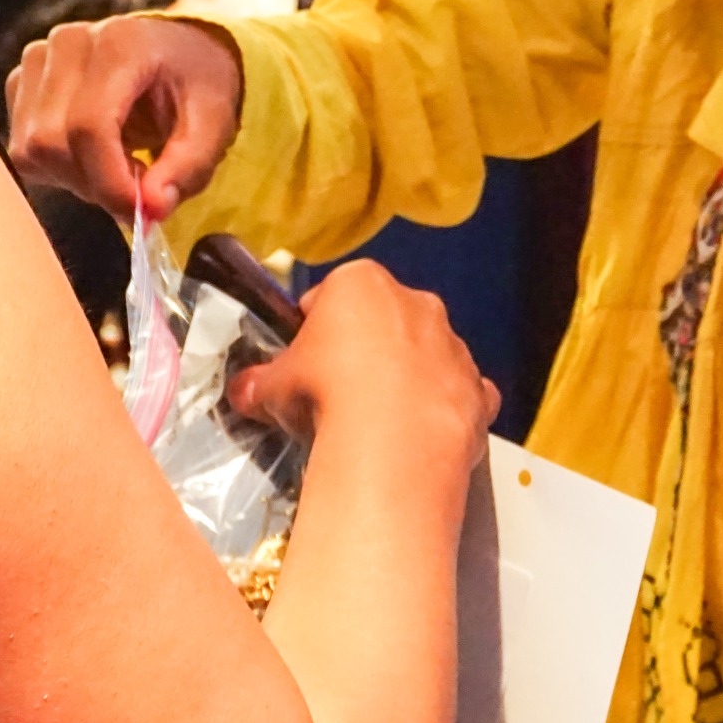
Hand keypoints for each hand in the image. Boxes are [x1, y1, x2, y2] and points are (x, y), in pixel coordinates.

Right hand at [7, 14, 243, 221]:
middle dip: (94, 183)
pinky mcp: (21, 81)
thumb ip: (188, 166)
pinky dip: (58, 168)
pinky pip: (24, 149)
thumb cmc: (195, 83)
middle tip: (137, 184)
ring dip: (76, 178)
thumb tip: (151, 208)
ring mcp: (38, 60)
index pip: (89, 125)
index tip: (139, 211)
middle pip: (52, 142)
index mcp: (121, 45)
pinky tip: (94, 154)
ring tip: (119, 163)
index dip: (109, 181)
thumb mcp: (214, 123)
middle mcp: (69, 44)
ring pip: (31, 150)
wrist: (177, 50)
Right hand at [225, 259, 498, 455]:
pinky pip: (461, 393)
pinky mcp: (479, 389)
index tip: (304, 361)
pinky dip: (447, 408)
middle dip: (366, 348)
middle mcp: (415, 301)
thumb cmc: (325, 391)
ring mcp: (454, 344)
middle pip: (384, 319)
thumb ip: (259, 383)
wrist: (393, 439)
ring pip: (427, 354)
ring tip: (381, 422)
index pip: (330, 295)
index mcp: (361, 283)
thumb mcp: (273, 386)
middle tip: (338, 391)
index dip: (314, 328)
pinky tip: (424, 434)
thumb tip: (243, 392)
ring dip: (408, 377)